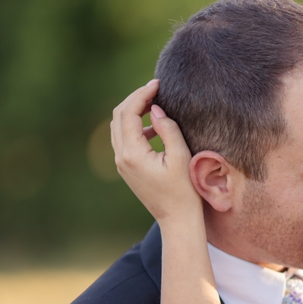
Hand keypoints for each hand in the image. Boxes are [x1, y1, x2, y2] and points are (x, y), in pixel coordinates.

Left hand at [110, 80, 200, 225]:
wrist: (177, 220)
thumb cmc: (184, 191)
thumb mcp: (181, 157)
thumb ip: (168, 129)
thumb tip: (156, 109)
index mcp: (132, 154)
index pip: (129, 113)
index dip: (142, 94)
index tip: (158, 84)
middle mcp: (122, 157)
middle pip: (118, 116)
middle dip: (135, 99)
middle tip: (155, 90)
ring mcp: (122, 164)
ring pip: (118, 127)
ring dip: (133, 111)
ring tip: (154, 104)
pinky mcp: (127, 168)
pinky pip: (124, 139)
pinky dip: (134, 126)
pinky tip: (153, 127)